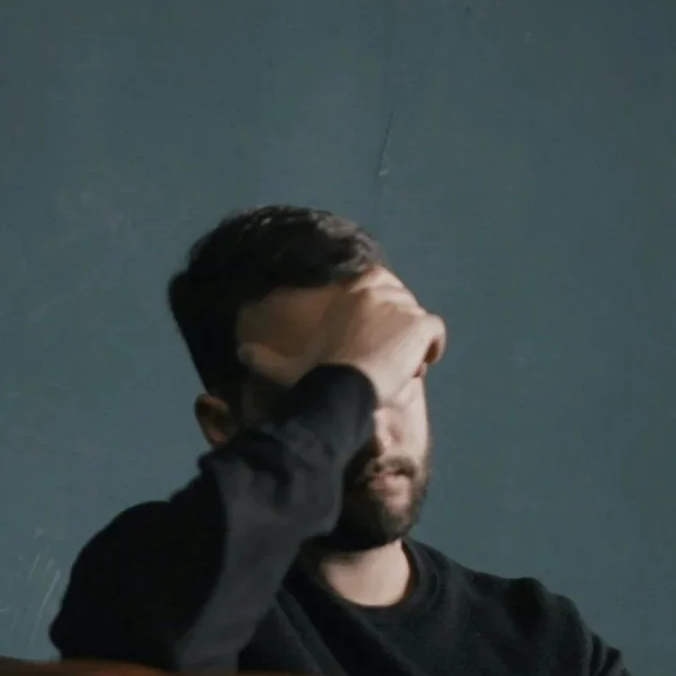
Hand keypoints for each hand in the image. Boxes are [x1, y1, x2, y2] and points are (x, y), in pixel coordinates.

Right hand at [237, 269, 447, 405]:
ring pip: (418, 322)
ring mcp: (402, 304)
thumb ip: (264, 358)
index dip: (379, 318)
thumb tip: (239, 353)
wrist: (342, 387)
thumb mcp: (288, 365)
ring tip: (397, 370)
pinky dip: (431, 351)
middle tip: (385, 361)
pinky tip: (415, 368)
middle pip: (402, 306)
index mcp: (352, 288)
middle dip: (397, 331)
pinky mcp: (420, 324)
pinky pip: (436, 334)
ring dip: (411, 345)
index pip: (380, 291)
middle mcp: (379, 287)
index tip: (373, 342)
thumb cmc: (315, 376)